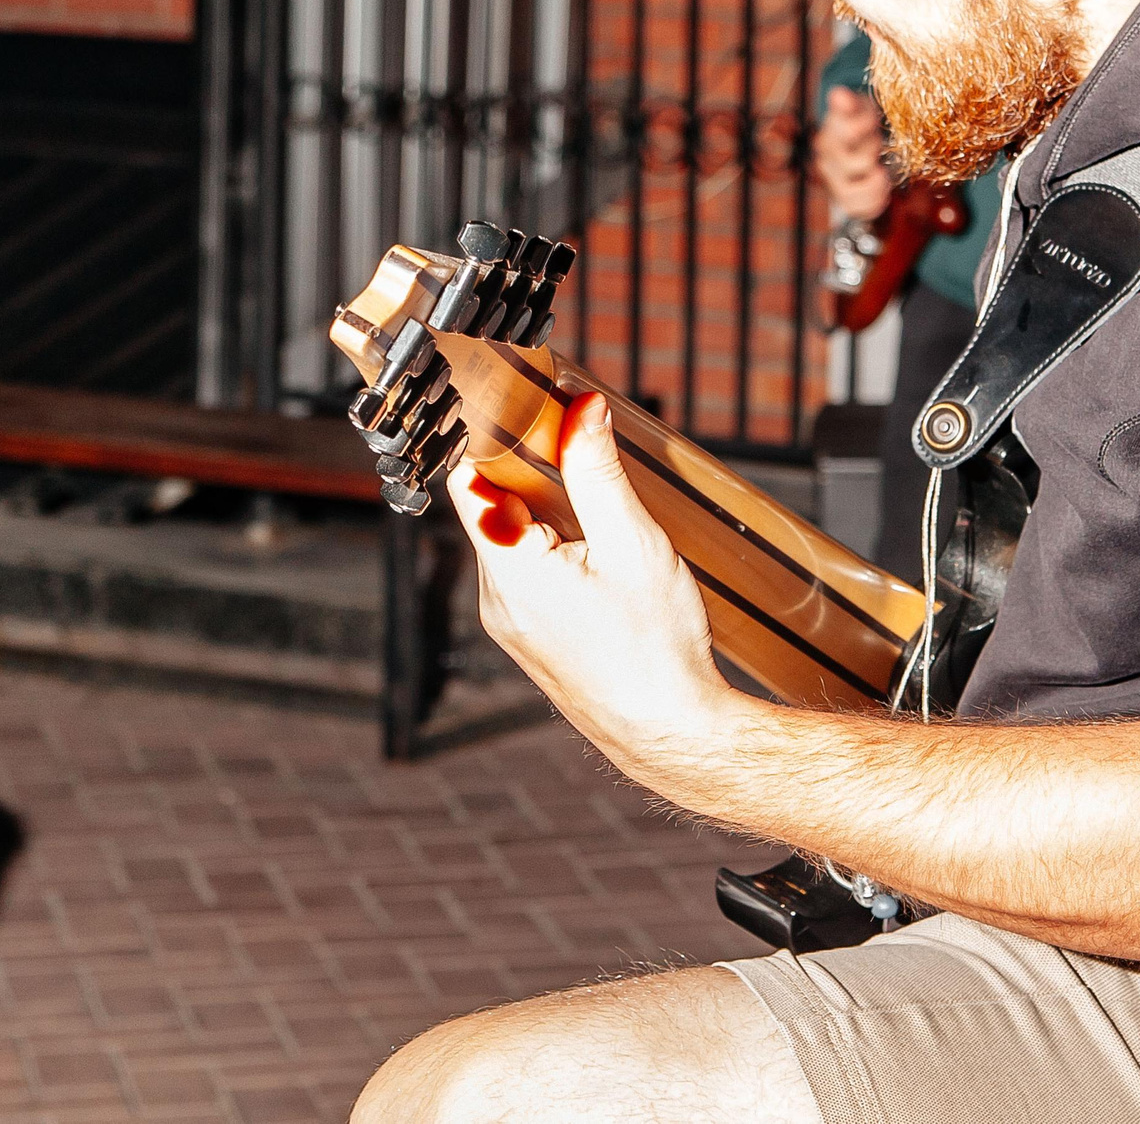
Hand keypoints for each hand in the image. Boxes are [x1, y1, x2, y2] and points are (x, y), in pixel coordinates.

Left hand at [447, 395, 734, 775]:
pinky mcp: (532, 639)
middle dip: (527, 470)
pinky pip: (526, 573)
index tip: (520, 405)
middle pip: (490, 507)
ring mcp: (511, 623)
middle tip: (571, 438)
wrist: (671, 734)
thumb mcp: (632, 545)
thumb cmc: (656, 648)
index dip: (488, 437)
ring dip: (544, 510)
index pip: (467, 480)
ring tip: (593, 498)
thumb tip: (580, 408)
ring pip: (510, 540)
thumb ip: (598, 472)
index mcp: (509, 570)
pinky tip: (596, 548)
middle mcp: (496, 598)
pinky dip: (552, 546)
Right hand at [813, 85, 892, 221]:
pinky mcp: (845, 199)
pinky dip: (872, 202)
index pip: (844, 133)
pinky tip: (882, 190)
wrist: (858, 143)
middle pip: (848, 164)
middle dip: (869, 154)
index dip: (860, 130)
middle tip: (878, 147)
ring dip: (872, 185)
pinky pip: (855, 209)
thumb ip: (849, 104)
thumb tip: (839, 94)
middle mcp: (826, 160)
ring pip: (847, 193)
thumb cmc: (861, 124)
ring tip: (883, 174)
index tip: (871, 124)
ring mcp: (834, 181)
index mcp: (830, 134)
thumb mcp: (858, 108)